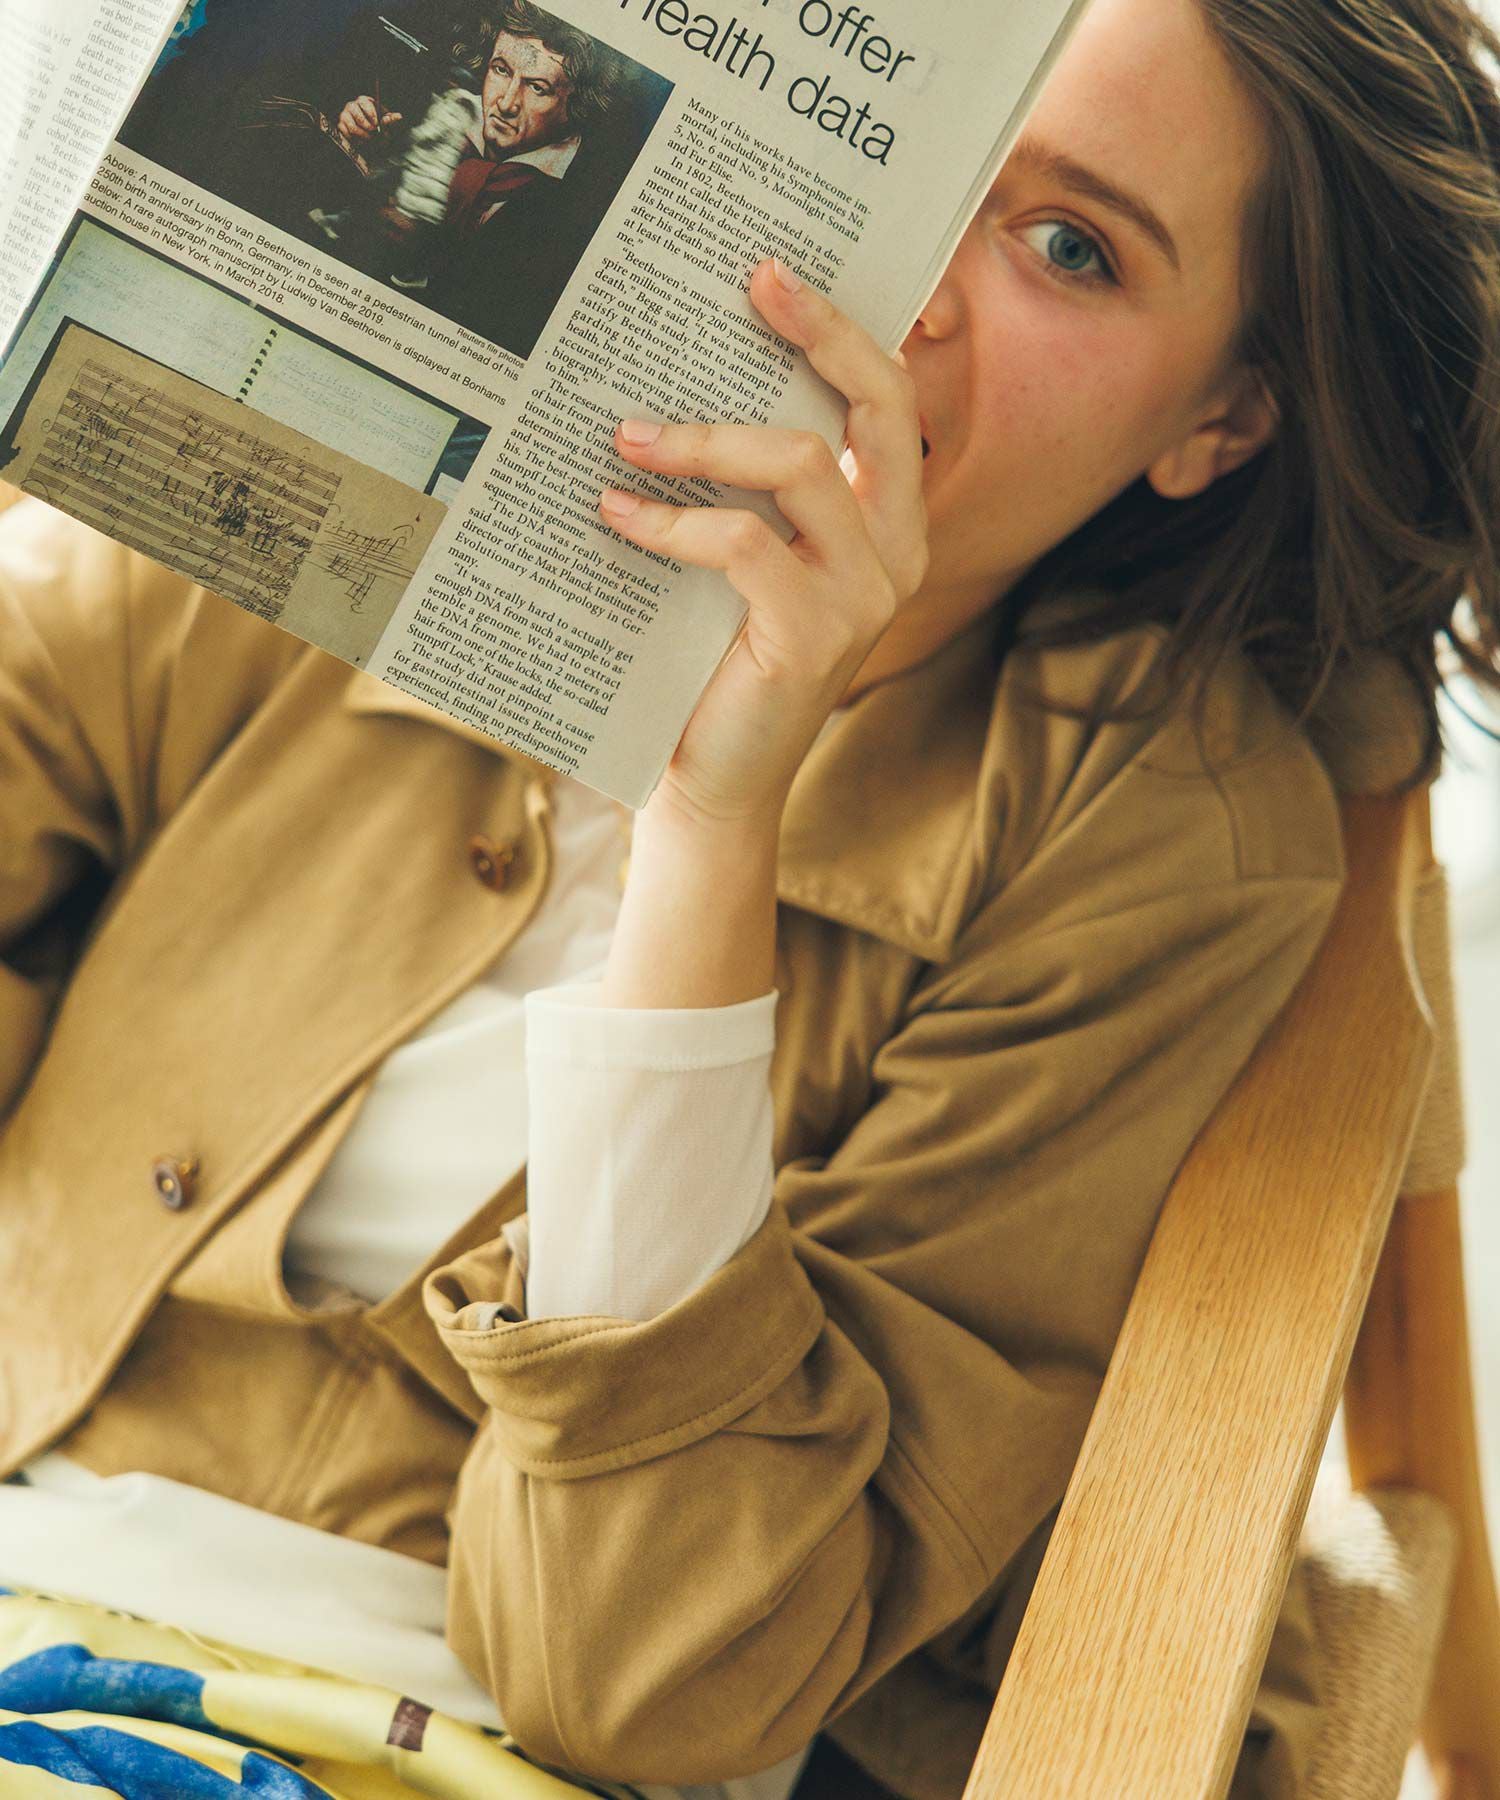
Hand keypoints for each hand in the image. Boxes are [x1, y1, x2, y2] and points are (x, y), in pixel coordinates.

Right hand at [338, 96, 402, 141]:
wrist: (366, 135)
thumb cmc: (376, 125)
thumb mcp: (384, 121)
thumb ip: (390, 119)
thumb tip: (399, 116)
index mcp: (364, 101)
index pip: (365, 104)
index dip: (372, 115)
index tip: (377, 124)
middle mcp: (352, 106)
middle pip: (359, 116)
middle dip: (368, 127)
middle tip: (374, 133)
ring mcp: (345, 115)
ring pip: (353, 128)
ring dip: (363, 136)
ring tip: (369, 139)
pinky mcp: (340, 126)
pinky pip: (347, 135)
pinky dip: (356, 141)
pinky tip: (361, 142)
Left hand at [598, 257, 927, 836]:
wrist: (708, 778)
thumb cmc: (714, 660)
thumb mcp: (742, 561)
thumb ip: (750, 489)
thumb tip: (680, 374)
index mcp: (886, 525)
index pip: (891, 404)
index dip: (845, 331)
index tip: (775, 274)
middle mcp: (895, 553)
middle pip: (880, 409)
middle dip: (820, 334)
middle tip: (751, 284)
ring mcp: (863, 596)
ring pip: (801, 464)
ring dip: (705, 438)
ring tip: (627, 435)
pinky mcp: (814, 634)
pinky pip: (745, 543)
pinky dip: (674, 522)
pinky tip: (618, 515)